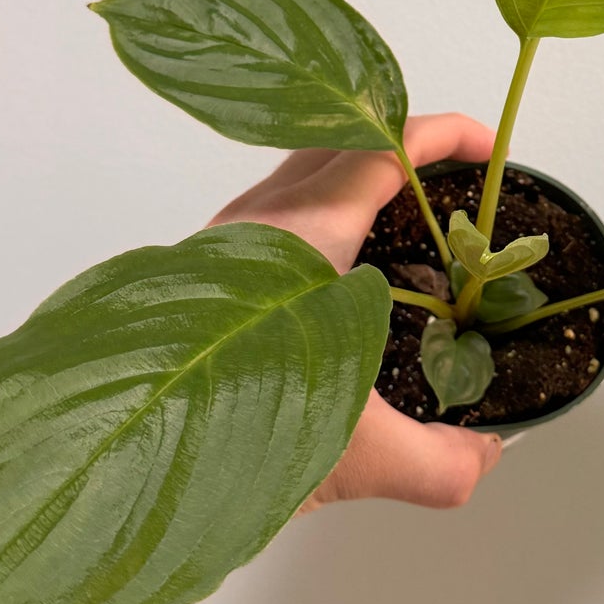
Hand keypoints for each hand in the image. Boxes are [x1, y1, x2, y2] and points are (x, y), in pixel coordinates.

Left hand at [209, 113, 504, 510]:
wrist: (116, 466)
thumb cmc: (219, 436)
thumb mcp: (355, 457)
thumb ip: (438, 462)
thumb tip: (485, 456)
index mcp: (297, 237)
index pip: (378, 150)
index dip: (440, 136)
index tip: (487, 146)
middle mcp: (254, 226)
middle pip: (337, 143)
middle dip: (401, 144)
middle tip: (454, 176)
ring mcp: (223, 246)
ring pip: (298, 175)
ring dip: (357, 178)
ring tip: (410, 219)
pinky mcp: (204, 275)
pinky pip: (275, 213)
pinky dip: (326, 214)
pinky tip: (352, 272)